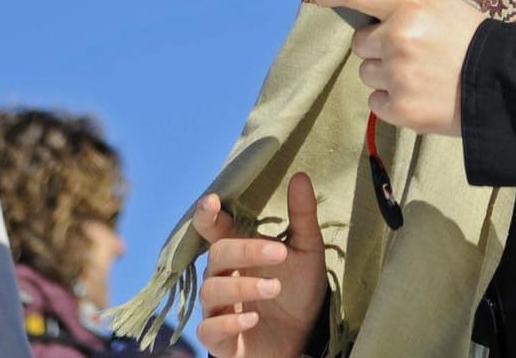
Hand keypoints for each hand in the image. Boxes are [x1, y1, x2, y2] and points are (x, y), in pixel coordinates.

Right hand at [193, 172, 326, 357]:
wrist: (302, 337)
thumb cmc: (298, 291)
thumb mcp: (307, 251)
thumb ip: (302, 216)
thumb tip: (300, 176)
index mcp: (239, 253)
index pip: (214, 229)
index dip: (207, 215)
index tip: (213, 201)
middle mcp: (223, 277)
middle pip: (218, 256)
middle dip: (246, 251)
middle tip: (279, 252)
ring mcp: (218, 308)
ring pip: (212, 291)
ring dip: (243, 287)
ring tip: (275, 287)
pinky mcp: (220, 340)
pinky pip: (210, 330)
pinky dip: (228, 323)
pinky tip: (251, 318)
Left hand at [312, 0, 485, 136]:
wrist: (501, 84)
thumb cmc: (471, 39)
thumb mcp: (445, 3)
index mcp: (410, 9)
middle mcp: (397, 40)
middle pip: (359, 43)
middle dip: (378, 46)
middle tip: (411, 51)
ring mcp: (396, 77)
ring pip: (366, 73)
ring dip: (386, 75)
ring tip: (419, 75)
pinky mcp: (399, 109)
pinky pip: (375, 101)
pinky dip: (393, 101)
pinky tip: (419, 94)